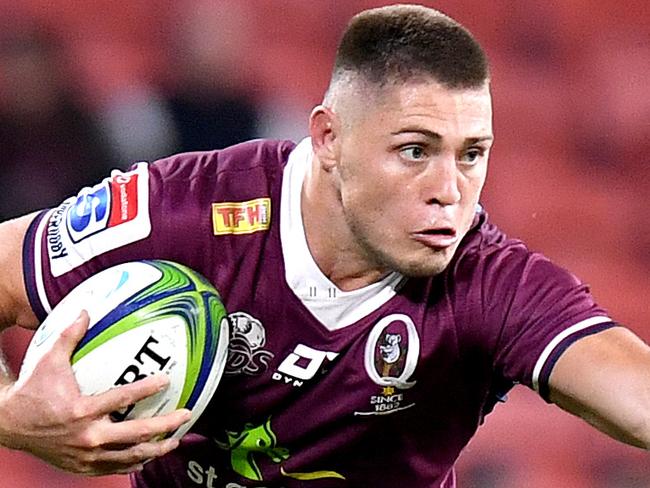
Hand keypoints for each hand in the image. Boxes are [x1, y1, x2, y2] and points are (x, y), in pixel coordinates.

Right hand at [0, 311, 191, 475]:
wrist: (9, 425)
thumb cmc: (33, 391)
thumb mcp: (48, 361)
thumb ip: (69, 336)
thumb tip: (85, 310)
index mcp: (82, 410)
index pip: (121, 398)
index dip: (146, 389)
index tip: (166, 380)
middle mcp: (87, 436)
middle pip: (135, 434)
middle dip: (164, 425)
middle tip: (185, 415)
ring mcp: (86, 454)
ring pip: (128, 456)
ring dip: (155, 449)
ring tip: (174, 441)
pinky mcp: (82, 466)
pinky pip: (113, 468)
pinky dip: (132, 463)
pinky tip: (147, 457)